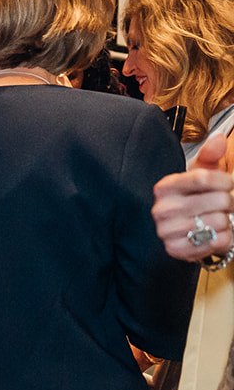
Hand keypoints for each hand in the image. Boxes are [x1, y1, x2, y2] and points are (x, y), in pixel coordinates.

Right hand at [155, 133, 232, 261]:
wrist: (184, 230)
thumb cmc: (194, 199)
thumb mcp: (200, 175)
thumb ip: (210, 155)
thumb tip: (219, 139)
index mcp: (165, 187)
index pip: (204, 177)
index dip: (225, 181)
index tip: (227, 184)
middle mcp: (162, 209)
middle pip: (218, 199)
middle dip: (229, 202)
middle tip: (223, 205)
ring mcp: (167, 231)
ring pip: (219, 221)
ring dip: (226, 221)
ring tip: (217, 220)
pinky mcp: (176, 250)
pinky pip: (215, 242)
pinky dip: (223, 239)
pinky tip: (214, 234)